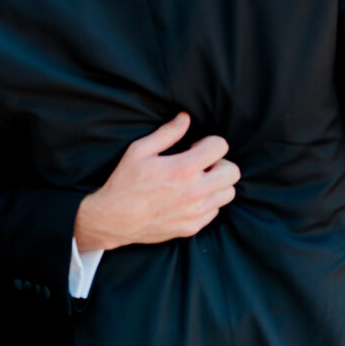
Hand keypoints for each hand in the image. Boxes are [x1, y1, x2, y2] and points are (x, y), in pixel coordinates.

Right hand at [74, 112, 239, 250]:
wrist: (113, 220)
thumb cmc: (124, 182)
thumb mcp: (140, 150)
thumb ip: (167, 132)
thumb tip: (185, 118)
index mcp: (183, 168)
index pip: (220, 147)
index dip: (209, 142)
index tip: (194, 147)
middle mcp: (195, 191)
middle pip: (232, 172)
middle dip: (219, 162)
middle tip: (201, 164)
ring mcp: (195, 212)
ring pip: (228, 193)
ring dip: (217, 183)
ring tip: (198, 180)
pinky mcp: (191, 227)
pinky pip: (215, 211)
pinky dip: (209, 201)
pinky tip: (190, 197)